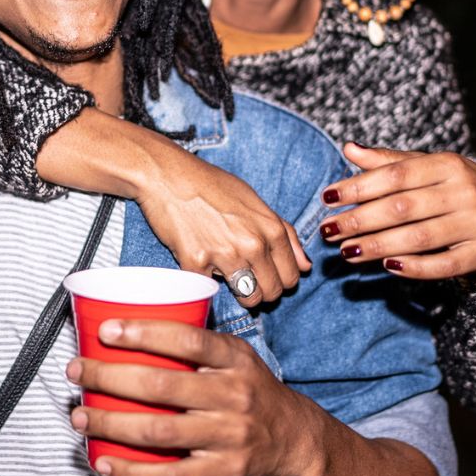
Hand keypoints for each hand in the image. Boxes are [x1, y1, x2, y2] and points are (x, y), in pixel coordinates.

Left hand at [65, 319, 313, 475]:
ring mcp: (229, 437)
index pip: (188, 340)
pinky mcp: (223, 473)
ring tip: (80, 415)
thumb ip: (196, 343)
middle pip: (162, 386)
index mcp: (234, 360)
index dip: (144, 333)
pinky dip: (131, 471)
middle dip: (109, 377)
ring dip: (110, 423)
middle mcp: (234, 396)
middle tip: (77, 371)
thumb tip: (129, 326)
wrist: (295, 439)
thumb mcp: (236, 356)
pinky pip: (170, 475)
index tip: (106, 330)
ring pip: (158, 431)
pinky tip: (103, 460)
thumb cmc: (251, 390)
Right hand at [135, 138, 310, 306]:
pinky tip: (201, 261)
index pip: (291, 276)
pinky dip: (207, 280)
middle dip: (262, 290)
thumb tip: (306, 266)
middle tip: (246, 276)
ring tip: (226, 273)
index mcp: (271, 229)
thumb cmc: (211, 185)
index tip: (266, 274)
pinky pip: (210, 289)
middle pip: (272, 292)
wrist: (168, 176)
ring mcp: (224, 256)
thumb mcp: (255, 201)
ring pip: (248, 298)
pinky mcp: (196, 264)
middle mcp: (252, 244)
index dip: (280, 279)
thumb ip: (285, 234)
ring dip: (239, 292)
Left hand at [320, 144, 475, 282]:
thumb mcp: (428, 167)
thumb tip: (349, 148)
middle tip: (328, 231)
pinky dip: (415, 267)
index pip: (396, 174)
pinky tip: (387, 266)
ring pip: (419, 238)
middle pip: (403, 208)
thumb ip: (389, 161)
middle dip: (360, 220)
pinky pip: (445, 265)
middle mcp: (464, 192)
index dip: (359, 186)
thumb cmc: (455, 188)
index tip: (327, 198)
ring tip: (346, 251)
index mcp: (448, 164)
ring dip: (377, 246)